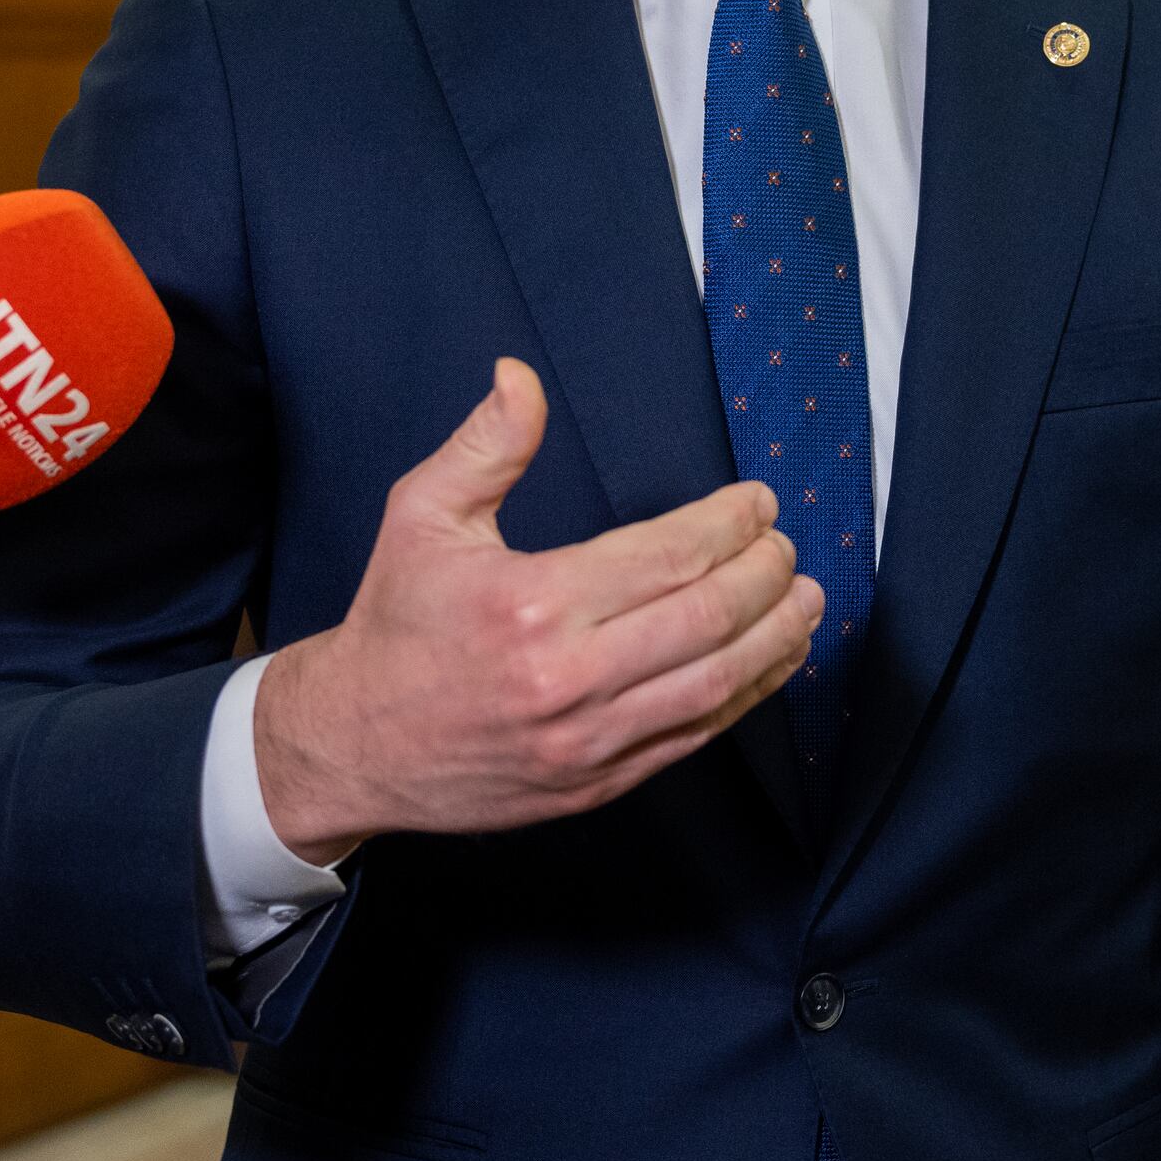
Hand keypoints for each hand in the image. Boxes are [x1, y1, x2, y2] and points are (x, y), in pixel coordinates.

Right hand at [252, 358, 819, 863]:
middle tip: (786, 545)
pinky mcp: (596, 785)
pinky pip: (693, 738)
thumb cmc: (395, 622)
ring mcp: (587, 740)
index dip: (729, 524)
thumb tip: (520, 375)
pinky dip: (747, 698)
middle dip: (765, 575)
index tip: (757, 502)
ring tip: (807, 600)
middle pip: (707, 619)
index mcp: (529, 604)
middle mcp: (566, 678)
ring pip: (715, 685)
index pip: (667, 556)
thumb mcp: (422, 516)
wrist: (353, 743)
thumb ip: (485, 445)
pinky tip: (771, 663)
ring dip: (777, 639)